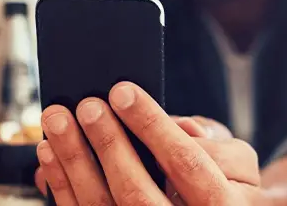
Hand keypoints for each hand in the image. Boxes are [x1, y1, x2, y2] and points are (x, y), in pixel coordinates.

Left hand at [35, 81, 262, 204]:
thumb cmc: (224, 184)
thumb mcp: (236, 165)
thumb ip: (215, 144)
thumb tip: (181, 128)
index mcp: (221, 204)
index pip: (185, 162)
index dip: (152, 125)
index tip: (123, 92)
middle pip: (137, 192)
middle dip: (108, 144)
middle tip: (88, 105)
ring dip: (74, 160)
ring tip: (58, 120)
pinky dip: (61, 183)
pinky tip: (50, 151)